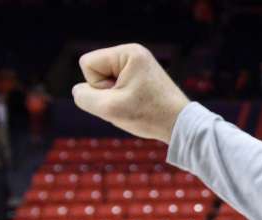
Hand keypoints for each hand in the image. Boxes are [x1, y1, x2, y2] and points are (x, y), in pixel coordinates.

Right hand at [71, 44, 190, 143]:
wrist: (182, 126)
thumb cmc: (150, 116)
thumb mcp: (109, 109)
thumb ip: (84, 97)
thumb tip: (79, 90)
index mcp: (128, 52)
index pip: (87, 64)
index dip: (97, 85)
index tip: (121, 95)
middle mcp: (134, 53)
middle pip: (95, 71)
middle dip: (106, 91)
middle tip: (131, 103)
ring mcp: (139, 64)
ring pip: (105, 81)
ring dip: (114, 98)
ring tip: (136, 105)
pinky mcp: (142, 76)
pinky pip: (116, 86)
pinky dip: (122, 99)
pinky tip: (139, 106)